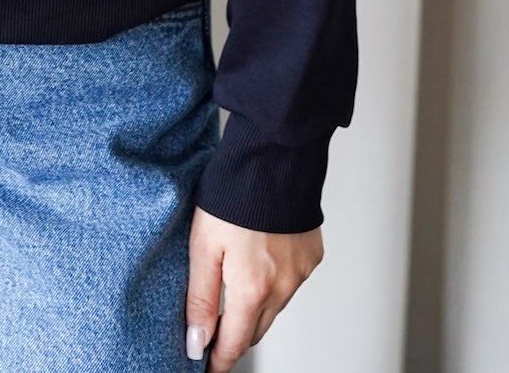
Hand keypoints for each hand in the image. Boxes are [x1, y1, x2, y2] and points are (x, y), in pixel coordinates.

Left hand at [184, 204, 322, 368]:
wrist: (274, 156)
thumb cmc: (232, 194)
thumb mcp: (202, 245)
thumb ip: (200, 298)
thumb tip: (197, 342)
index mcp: (253, 289)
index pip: (235, 343)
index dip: (219, 360)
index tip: (207, 367)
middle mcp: (283, 287)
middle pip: (256, 329)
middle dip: (236, 336)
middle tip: (215, 338)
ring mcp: (302, 273)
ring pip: (274, 307)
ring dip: (255, 310)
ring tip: (233, 300)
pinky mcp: (312, 256)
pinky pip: (291, 282)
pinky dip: (275, 284)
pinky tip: (260, 266)